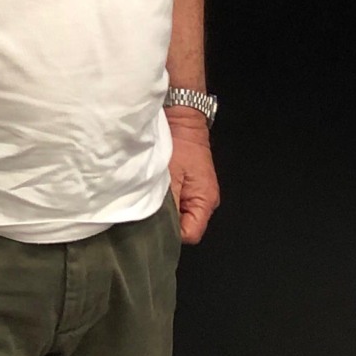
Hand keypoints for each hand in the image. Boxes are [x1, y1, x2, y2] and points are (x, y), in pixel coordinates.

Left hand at [165, 108, 219, 242]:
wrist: (181, 120)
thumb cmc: (178, 144)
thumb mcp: (169, 178)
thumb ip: (168, 206)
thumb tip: (161, 228)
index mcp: (205, 202)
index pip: (190, 235)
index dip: (172, 233)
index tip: (155, 222)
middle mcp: (206, 202)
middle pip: (186, 227)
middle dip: (168, 222)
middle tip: (150, 208)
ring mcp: (198, 194)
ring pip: (181, 216)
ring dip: (166, 209)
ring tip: (153, 196)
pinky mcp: (190, 187)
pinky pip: (178, 203)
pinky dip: (167, 199)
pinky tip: (157, 190)